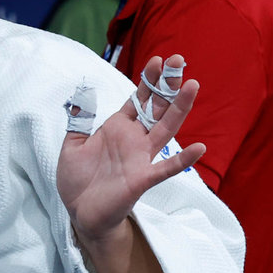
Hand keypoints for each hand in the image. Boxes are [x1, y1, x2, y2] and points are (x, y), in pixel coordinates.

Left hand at [57, 54, 204, 244]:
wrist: (80, 213)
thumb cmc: (78, 180)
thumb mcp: (72, 145)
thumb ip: (79, 121)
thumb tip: (81, 96)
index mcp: (118, 128)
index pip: (138, 99)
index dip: (148, 80)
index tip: (158, 60)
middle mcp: (134, 139)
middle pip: (155, 107)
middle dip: (166, 84)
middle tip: (178, 60)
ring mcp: (140, 158)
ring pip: (165, 129)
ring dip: (178, 109)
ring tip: (192, 87)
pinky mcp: (142, 179)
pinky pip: (166, 168)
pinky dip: (183, 159)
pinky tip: (199, 148)